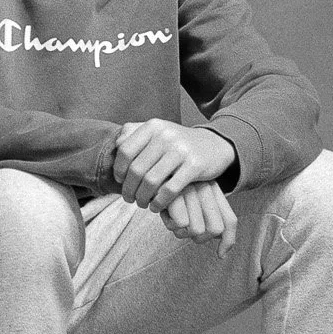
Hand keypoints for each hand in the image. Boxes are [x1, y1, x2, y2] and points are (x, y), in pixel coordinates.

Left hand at [112, 119, 236, 208]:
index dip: (119, 169)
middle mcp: (165, 135)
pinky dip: (159, 202)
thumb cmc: (179, 143)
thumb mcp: (158, 131)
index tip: (120, 180)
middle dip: (129, 188)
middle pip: (136, 169)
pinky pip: (170, 189)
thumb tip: (116, 144)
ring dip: (142, 198)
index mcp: (153, 126)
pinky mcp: (195, 166)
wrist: (215, 144)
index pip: (125, 150)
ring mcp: (181, 150)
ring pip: (151, 181)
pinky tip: (156, 207)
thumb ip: (135, 133)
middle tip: (129, 198)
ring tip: (142, 204)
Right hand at [160, 182, 238, 253]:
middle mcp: (206, 188)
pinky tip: (164, 213)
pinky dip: (169, 224)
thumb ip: (210, 221)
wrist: (149, 172)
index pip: (230, 221)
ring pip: (197, 230)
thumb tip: (222, 254)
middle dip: (200, 238)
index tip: (221, 254)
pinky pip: (180, 224)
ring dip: (181, 231)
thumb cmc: (169, 193)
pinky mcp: (175, 193)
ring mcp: (191, 190)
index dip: (228, 242)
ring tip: (172, 218)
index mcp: (213, 189)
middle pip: (215, 230)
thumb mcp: (192, 203)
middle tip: (186, 229)